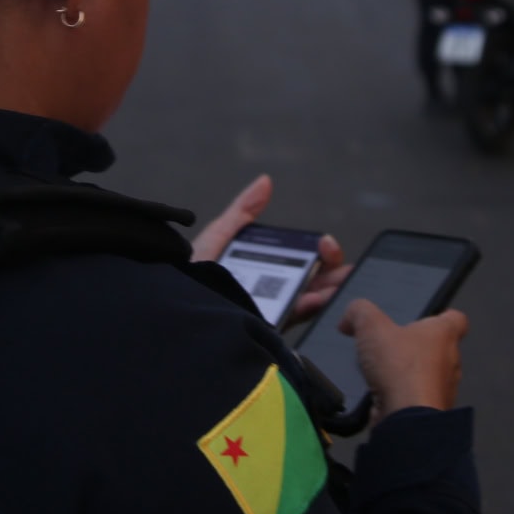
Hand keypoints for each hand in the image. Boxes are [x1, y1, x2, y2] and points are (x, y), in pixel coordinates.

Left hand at [190, 175, 354, 322]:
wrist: (171, 306)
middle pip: (310, 284)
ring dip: (328, 290)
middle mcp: (269, 295)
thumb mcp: (217, 238)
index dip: (319, 253)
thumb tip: (265, 182)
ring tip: (341, 280)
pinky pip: (292, 321)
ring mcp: (268, 315)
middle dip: (330, 271)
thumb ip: (242, 212)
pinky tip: (317, 299)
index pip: (300, 264)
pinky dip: (309, 309)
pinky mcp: (263, 331)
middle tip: (335, 260)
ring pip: (308, 303)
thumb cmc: (189, 275)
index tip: (325, 243)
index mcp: (262, 273)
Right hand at [337, 300, 468, 420]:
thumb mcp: (371, 327)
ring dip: (409, 375)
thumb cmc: (399, 367)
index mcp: (444, 334)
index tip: (425, 319)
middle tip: (389, 346)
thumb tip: (349, 317)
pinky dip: (403, 397)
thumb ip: (360, 312)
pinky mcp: (432, 412)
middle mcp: (451, 361)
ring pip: (428, 376)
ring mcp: (444, 390)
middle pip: (438, 348)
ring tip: (381, 372)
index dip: (442, 316)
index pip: (457, 319)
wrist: (406, 419)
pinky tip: (382, 395)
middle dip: (415, 347)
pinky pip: (417, 399)